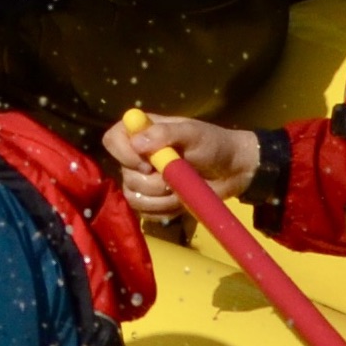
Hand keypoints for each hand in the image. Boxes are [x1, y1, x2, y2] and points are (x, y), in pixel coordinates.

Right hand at [103, 112, 259, 218]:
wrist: (233, 171)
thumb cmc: (214, 144)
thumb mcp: (193, 133)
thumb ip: (166, 133)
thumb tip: (136, 142)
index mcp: (142, 132)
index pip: (112, 140)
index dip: (124, 154)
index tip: (147, 163)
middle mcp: (137, 156)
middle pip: (126, 175)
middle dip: (153, 183)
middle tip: (176, 178)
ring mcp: (144, 180)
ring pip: (134, 198)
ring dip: (162, 198)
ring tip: (183, 188)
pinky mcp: (153, 201)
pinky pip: (146, 213)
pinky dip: (166, 210)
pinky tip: (182, 199)